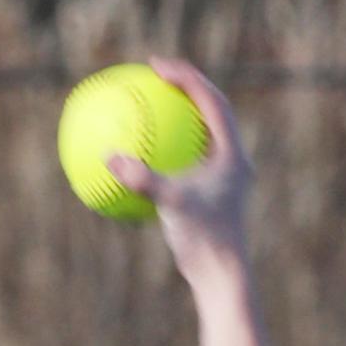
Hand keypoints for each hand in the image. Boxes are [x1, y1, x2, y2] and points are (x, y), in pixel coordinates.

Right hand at [108, 58, 253, 282]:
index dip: (185, 76)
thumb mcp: (171, 206)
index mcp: (232, 154)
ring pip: (204, 137)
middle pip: (212, 110)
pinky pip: (192, 163)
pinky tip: (145, 157)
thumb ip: (142, 179)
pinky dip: (171, 153)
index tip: (156, 66)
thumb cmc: (203, 242)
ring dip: (182, 118)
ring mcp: (227, 180)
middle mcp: (234, 162)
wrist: (223, 278)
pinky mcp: (217, 197)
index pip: (211, 100)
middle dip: (186, 88)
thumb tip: (110, 157)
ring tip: (154, 105)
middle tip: (158, 75)